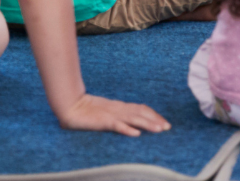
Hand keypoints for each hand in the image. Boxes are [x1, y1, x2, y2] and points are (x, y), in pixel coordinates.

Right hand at [56, 93, 170, 135]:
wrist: (71, 106)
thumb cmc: (87, 111)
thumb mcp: (105, 113)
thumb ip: (116, 117)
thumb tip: (128, 123)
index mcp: (120, 107)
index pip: (141, 109)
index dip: (153, 115)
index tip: (164, 122)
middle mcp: (119, 109)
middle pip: (142, 113)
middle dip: (156, 119)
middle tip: (168, 126)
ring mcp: (112, 115)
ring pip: (134, 119)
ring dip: (148, 124)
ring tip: (159, 129)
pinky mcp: (103, 121)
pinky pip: (117, 125)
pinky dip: (127, 129)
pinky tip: (137, 134)